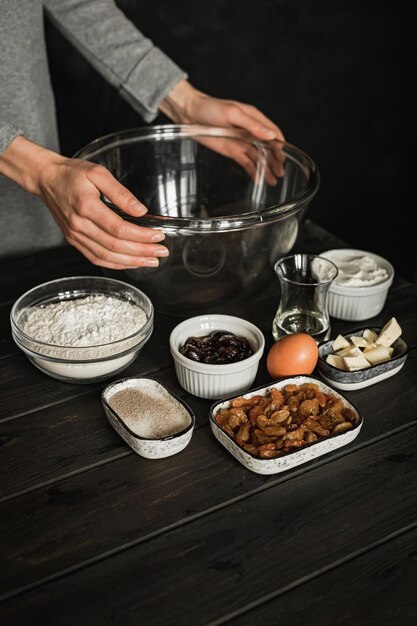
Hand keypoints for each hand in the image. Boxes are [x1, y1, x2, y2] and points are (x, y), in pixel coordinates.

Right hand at [0, 136, 167, 268]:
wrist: (46, 179)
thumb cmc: (72, 174)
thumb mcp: (98, 173)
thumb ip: (121, 192)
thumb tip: (140, 210)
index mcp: (86, 206)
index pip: (119, 229)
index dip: (141, 236)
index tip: (158, 236)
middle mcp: (79, 225)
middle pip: (115, 246)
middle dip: (142, 252)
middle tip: (161, 252)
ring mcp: (75, 235)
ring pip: (106, 257)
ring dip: (131, 262)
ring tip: (151, 261)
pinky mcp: (74, 240)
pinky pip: (96, 258)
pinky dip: (116, 264)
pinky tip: (131, 262)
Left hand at [160, 80, 285, 180]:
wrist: (190, 114)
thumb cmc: (210, 108)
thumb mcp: (233, 114)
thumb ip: (252, 125)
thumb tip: (270, 135)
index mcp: (254, 118)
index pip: (273, 132)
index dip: (280, 145)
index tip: (285, 156)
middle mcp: (250, 131)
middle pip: (268, 148)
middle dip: (275, 161)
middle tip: (280, 173)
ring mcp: (241, 142)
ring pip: (258, 157)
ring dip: (266, 168)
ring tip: (273, 181)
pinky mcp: (232, 151)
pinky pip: (246, 162)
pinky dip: (253, 171)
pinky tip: (259, 179)